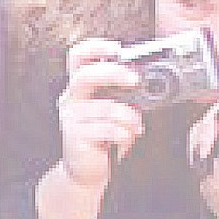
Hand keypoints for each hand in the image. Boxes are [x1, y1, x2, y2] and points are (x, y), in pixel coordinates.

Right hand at [54, 38, 146, 196]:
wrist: (88, 170)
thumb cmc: (104, 137)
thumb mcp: (117, 109)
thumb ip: (125, 94)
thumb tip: (149, 80)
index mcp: (79, 87)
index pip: (78, 57)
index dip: (96, 47)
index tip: (118, 48)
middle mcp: (70, 99)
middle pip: (86, 75)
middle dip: (114, 73)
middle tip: (134, 80)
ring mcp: (70, 118)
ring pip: (104, 107)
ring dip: (128, 116)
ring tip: (136, 125)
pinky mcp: (74, 137)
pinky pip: (106, 129)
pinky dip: (123, 133)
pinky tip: (127, 138)